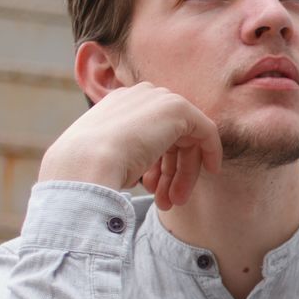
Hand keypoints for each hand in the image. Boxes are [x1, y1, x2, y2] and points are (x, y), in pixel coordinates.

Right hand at [39, 82, 222, 209]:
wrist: (86, 164)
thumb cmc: (90, 170)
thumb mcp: (108, 158)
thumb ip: (130, 153)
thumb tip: (141, 166)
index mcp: (118, 105)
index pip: (149, 133)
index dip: (156, 164)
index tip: (154, 189)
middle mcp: (139, 96)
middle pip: (170, 136)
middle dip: (171, 172)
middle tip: (169, 201)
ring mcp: (157, 99)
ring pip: (186, 138)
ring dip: (184, 173)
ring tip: (175, 202)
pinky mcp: (178, 108)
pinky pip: (206, 130)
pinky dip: (211, 151)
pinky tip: (212, 171)